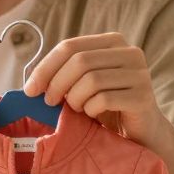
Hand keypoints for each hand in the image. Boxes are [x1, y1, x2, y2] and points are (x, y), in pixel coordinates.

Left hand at [23, 32, 168, 146]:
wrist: (139, 131)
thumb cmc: (105, 107)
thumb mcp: (82, 84)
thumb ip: (62, 75)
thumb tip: (30, 86)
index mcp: (112, 42)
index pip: (69, 46)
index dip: (45, 67)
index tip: (30, 89)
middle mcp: (129, 52)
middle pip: (80, 61)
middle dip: (56, 84)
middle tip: (49, 102)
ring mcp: (139, 73)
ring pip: (91, 80)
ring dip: (75, 99)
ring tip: (76, 109)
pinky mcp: (143, 96)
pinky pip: (104, 100)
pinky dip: (91, 110)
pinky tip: (93, 114)